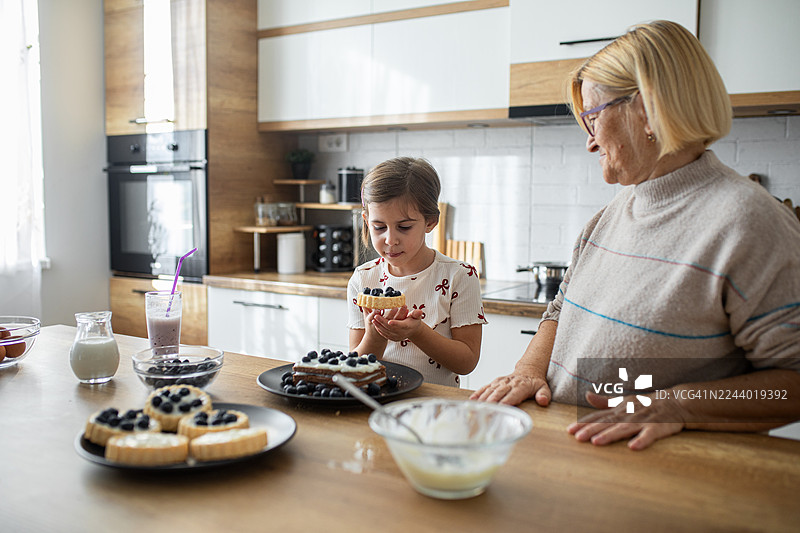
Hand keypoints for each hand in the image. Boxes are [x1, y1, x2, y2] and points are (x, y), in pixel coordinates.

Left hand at [370, 305, 422, 341]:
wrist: (413, 330)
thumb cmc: (414, 320)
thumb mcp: (417, 316)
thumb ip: (416, 313)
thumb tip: (419, 311)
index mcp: (407, 327)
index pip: (401, 325)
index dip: (395, 324)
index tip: (389, 321)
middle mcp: (402, 333)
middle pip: (391, 328)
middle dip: (383, 322)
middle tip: (376, 316)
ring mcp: (397, 337)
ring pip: (386, 332)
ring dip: (379, 326)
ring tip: (374, 319)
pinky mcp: (393, 338)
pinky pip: (385, 335)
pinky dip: (380, 330)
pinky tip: (376, 324)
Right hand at [470, 372, 551, 406]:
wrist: (528, 369)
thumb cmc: (535, 382)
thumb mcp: (544, 388)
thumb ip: (544, 395)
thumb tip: (543, 401)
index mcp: (522, 386)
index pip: (513, 395)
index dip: (506, 402)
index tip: (500, 408)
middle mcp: (510, 383)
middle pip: (499, 393)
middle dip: (491, 402)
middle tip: (484, 412)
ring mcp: (501, 382)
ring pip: (490, 390)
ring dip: (483, 399)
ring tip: (476, 408)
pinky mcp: (495, 382)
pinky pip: (486, 387)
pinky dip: (478, 393)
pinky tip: (472, 400)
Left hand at [567, 392, 684, 449]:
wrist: (676, 401)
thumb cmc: (647, 404)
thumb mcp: (624, 401)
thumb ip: (605, 402)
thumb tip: (587, 395)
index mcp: (620, 409)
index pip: (599, 417)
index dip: (584, 423)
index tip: (569, 430)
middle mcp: (628, 414)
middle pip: (607, 423)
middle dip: (592, 430)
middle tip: (577, 437)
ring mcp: (642, 420)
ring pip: (624, 428)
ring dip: (610, 435)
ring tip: (597, 442)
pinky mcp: (658, 427)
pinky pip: (649, 435)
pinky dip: (642, 440)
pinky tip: (632, 447)